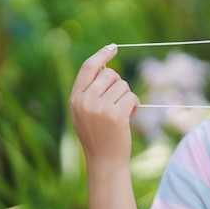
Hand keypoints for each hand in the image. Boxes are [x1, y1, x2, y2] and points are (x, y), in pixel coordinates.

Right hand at [69, 44, 139, 169]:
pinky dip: (134, 105)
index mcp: (75, 98)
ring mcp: (99, 108)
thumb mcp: (84, 113)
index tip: (113, 48)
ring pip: (123, 85)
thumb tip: (105, 68)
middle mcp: (85, 101)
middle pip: (110, 74)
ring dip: (127, 97)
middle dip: (118, 84)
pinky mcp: (115, 114)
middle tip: (117, 102)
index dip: (101, 55)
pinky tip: (128, 118)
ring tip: (121, 114)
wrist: (104, 161)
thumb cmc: (98, 135)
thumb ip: (89, 92)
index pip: (88, 67)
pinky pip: (132, 96)